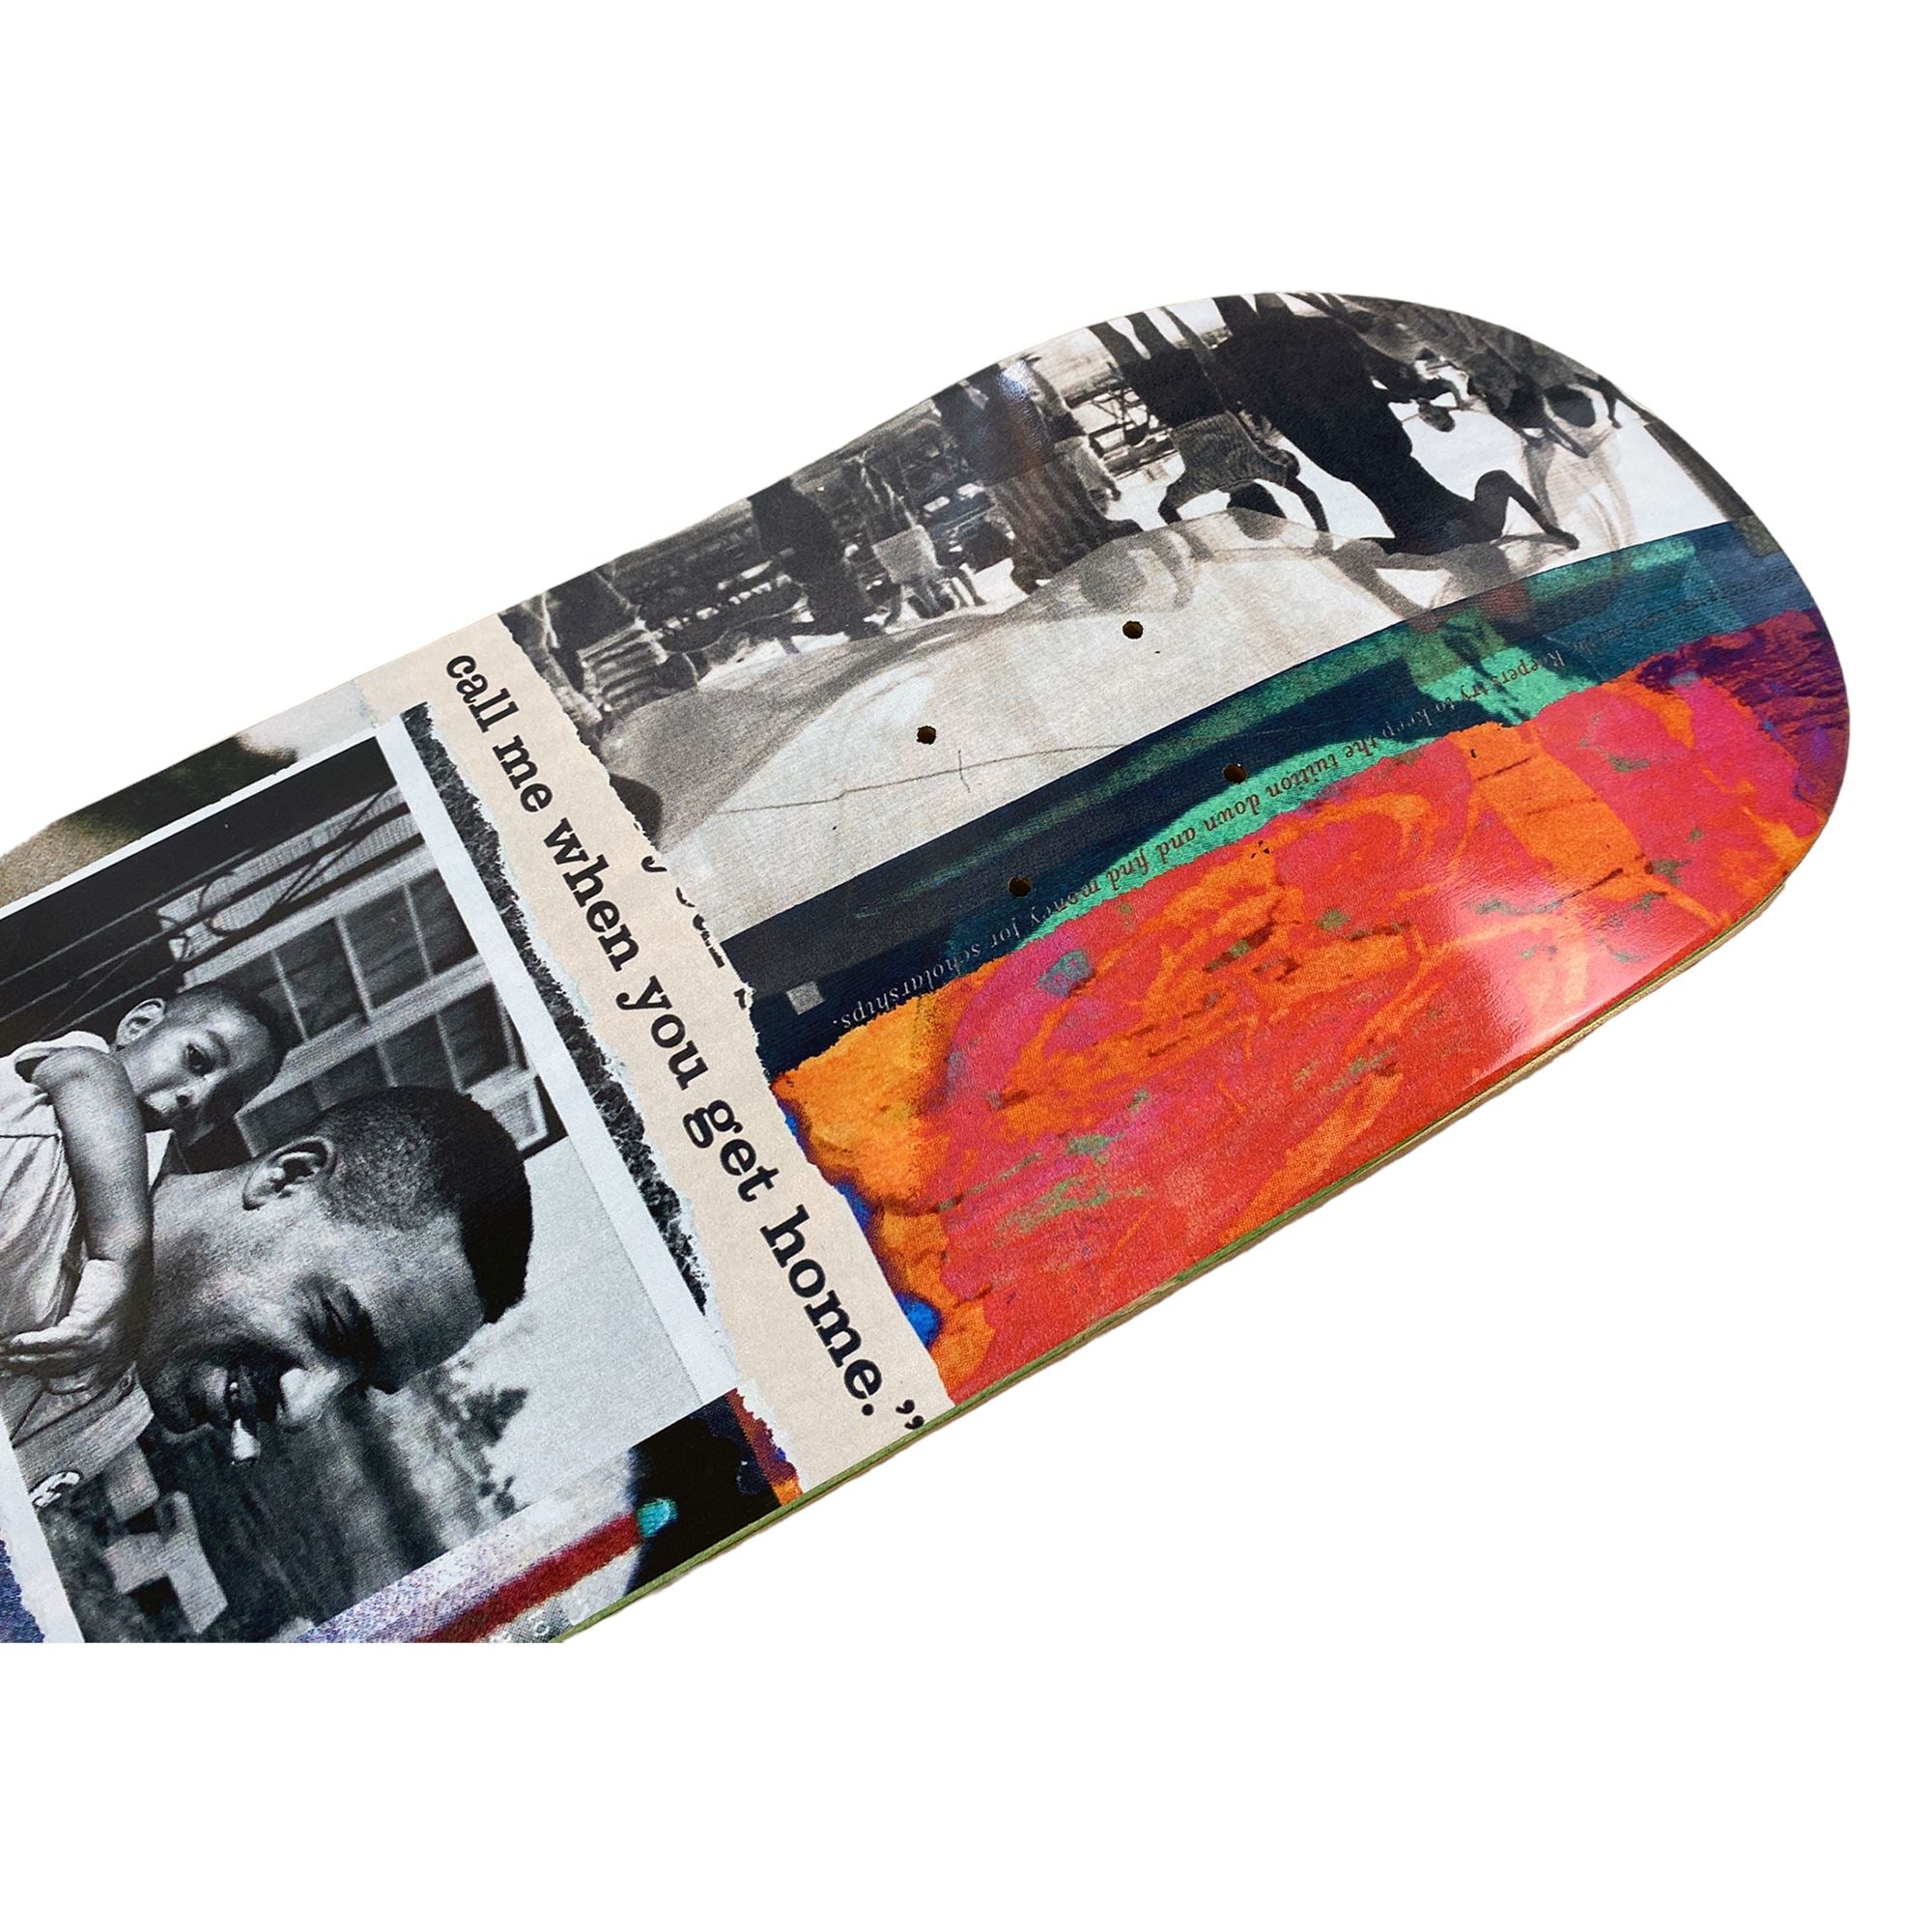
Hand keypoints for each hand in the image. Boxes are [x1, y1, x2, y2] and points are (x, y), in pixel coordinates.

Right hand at [0, 1255, 146, 1395]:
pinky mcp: (88, 1327)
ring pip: (52, 1360)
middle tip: (5, 1368)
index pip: (80, 1383)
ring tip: (2, 1355)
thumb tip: (56, 1355)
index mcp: (119, 1358)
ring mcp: (100, 1344)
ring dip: (21, 1359)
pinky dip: (28, 1344)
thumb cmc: (114, 1289)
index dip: (50, 1382)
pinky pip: (51, 1342)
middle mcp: (112, 1356)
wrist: (125, 1262)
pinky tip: (11, 1343)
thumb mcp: (109, 1324)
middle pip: (60, 1374)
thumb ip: (89, 1342)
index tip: (29, 1376)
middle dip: (28, 1371)